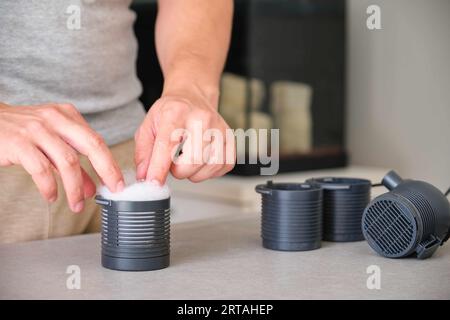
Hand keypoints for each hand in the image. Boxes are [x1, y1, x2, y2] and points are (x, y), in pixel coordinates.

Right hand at [0, 103, 123, 211]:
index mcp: (67, 116)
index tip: (118, 184)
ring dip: (75, 188)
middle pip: (92, 145)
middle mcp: (55, 119)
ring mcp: (37, 129)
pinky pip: (41, 169)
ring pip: (68, 161)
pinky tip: (51, 196)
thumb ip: (72, 164)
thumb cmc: (21, 134)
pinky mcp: (19, 142)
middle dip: (106, 170)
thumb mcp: (51, 144)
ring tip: (76, 204)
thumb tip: (91, 188)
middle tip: (111, 191)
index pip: (97, 141)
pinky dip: (50, 186)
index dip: (111, 164)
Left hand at [134, 92, 234, 183]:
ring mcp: (219, 129)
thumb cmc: (171, 113)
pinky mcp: (231, 140)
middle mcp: (201, 118)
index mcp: (176, 113)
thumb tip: (145, 177)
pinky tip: (201, 160)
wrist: (193, 97)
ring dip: (193, 172)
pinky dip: (209, 171)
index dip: (159, 168)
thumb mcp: (148, 127)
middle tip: (173, 161)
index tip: (154, 183)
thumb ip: (143, 154)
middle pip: (192, 161)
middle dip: (178, 171)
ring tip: (187, 158)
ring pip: (207, 167)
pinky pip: (222, 167)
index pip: (168, 145)